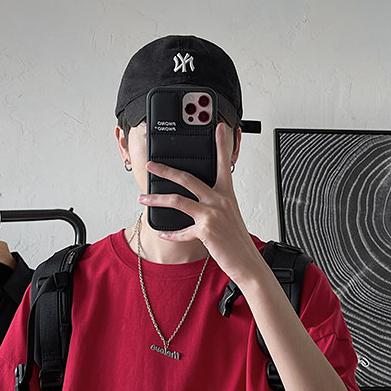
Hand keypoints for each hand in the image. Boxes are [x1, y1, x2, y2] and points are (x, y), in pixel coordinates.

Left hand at [141, 123, 265, 284]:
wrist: (246, 262)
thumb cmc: (237, 240)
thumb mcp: (229, 215)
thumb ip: (215, 202)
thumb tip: (196, 197)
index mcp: (227, 194)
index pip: (224, 163)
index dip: (220, 144)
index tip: (216, 128)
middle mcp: (219, 200)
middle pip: (188, 178)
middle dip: (165, 170)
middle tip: (152, 165)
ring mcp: (212, 215)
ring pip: (177, 201)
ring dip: (156, 199)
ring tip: (143, 198)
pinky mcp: (205, 231)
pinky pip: (181, 231)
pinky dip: (169, 232)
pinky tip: (162, 232)